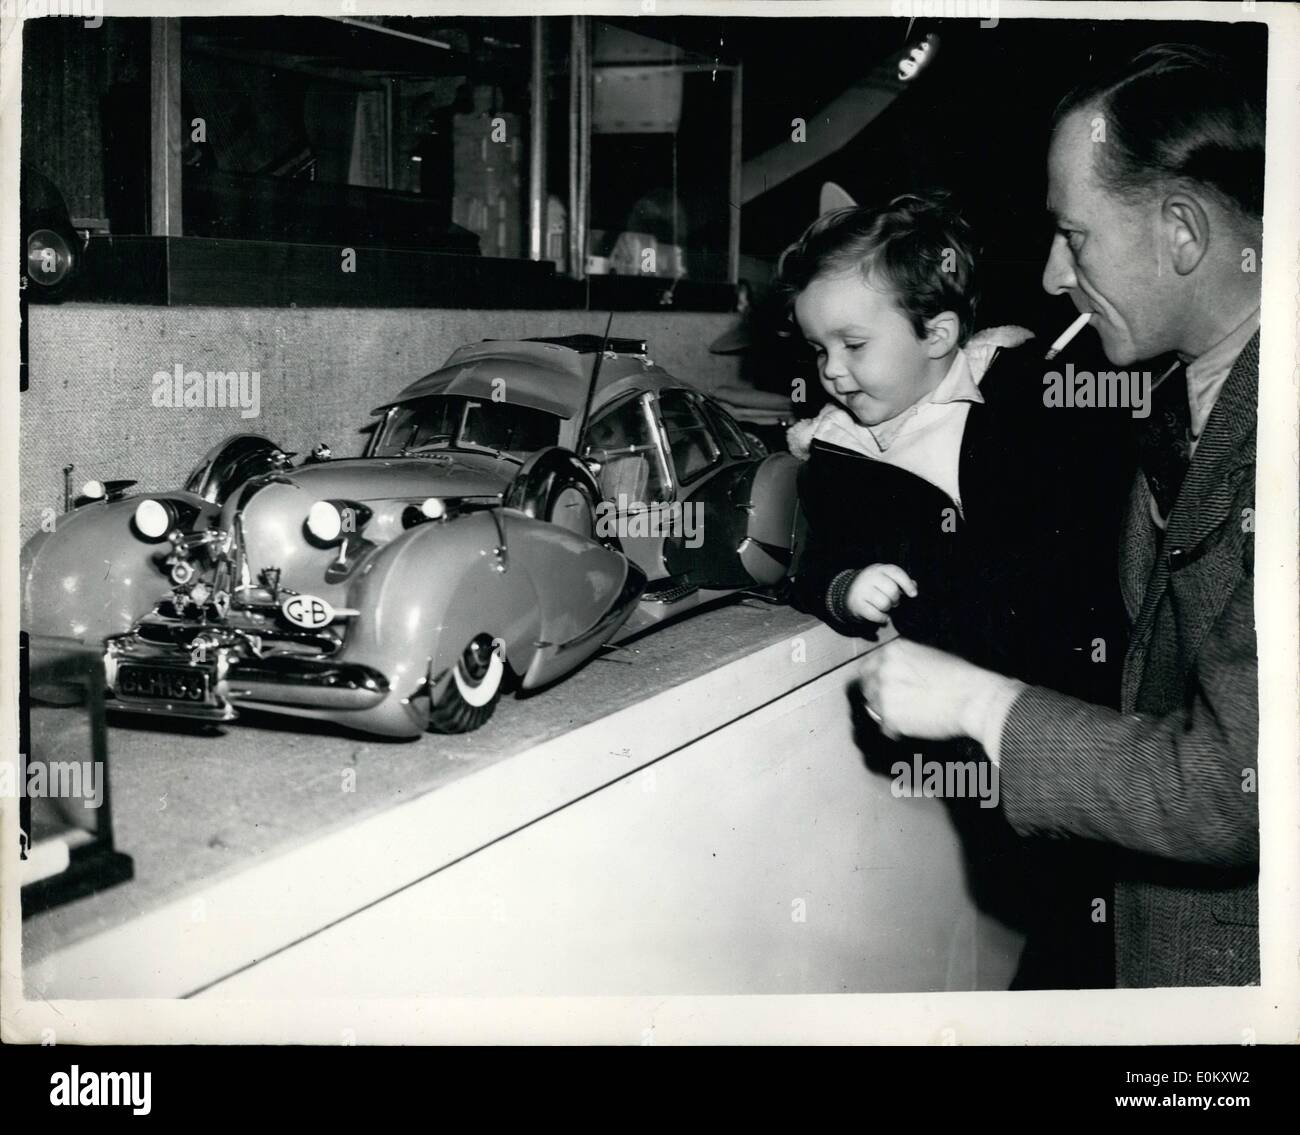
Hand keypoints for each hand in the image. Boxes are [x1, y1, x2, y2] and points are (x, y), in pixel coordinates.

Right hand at [845, 563, 917, 624]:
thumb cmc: (874, 585)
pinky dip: (882, 618)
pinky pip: (875, 615)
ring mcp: (862, 591)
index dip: (907, 584)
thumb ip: (900, 580)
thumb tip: (914, 586)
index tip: (913, 594)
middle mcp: (870, 578)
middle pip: (891, 590)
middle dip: (896, 599)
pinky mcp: (857, 604)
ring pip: (884, 603)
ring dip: (888, 608)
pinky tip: (882, 616)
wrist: (849, 592)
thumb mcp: (886, 578)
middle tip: (893, 601)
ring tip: (885, 607)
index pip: (896, 573)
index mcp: (879, 569)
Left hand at [858, 638, 1023, 742]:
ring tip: (909, 715)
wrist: (972, 698)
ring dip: (887, 713)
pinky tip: (912, 726)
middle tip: (896, 705)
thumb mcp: (927, 656)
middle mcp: (883, 670)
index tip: (882, 688)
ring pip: (874, 708)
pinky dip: (896, 730)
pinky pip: (885, 727)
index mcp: (892, 652)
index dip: (874, 680)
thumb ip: (903, 664)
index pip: (867, 667)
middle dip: (878, 696)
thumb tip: (892, 676)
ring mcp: (884, 694)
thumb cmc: (959, 677)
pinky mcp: (891, 717)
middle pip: (867, 688)